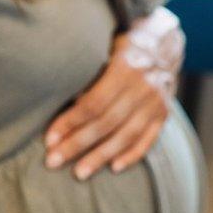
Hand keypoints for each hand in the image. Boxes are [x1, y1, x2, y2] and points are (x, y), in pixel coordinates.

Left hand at [45, 7, 183, 179]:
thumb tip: (60, 97)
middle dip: (77, 144)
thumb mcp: (103, 45)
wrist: (163, 39)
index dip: (69, 123)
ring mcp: (156, 102)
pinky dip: (132, 155)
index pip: (93, 103)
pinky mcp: (163, 113)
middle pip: (106, 123)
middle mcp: (143, 87)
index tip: (49, 139)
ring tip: (79, 173)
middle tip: (53, 161)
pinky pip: (148, 139)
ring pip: (126, 136)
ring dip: (100, 157)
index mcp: (125, 67)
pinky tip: (114, 168)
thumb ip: (87, 70)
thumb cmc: (120, 43)